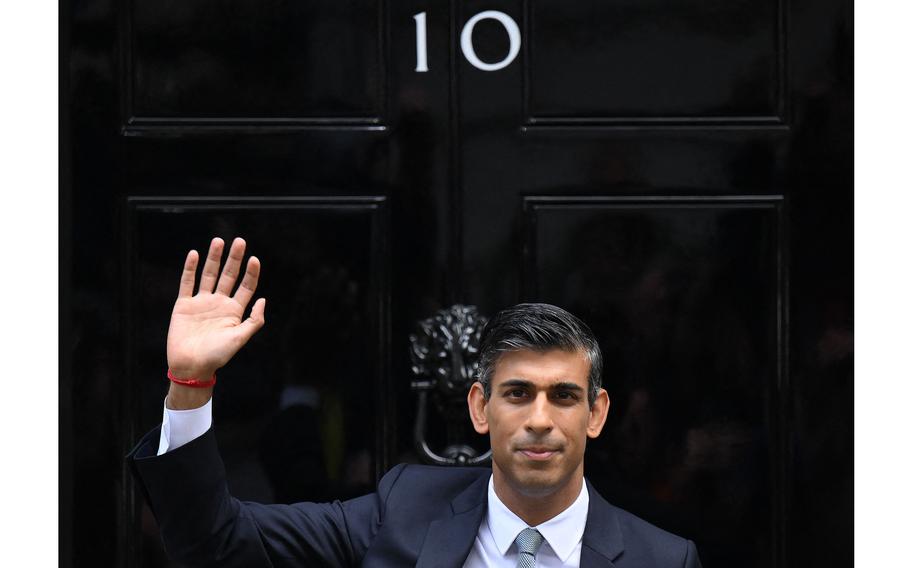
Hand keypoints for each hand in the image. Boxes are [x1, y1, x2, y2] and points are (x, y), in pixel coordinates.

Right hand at [166, 237, 265, 379]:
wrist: (191, 367)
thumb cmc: (217, 356)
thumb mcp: (240, 339)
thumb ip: (253, 320)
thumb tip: (263, 300)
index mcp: (234, 311)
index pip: (246, 287)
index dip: (251, 273)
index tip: (254, 259)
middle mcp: (219, 303)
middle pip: (229, 276)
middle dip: (234, 259)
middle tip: (239, 241)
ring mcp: (201, 303)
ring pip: (209, 275)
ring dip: (214, 258)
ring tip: (218, 241)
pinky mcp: (184, 305)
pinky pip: (187, 283)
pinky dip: (190, 268)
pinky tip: (194, 254)